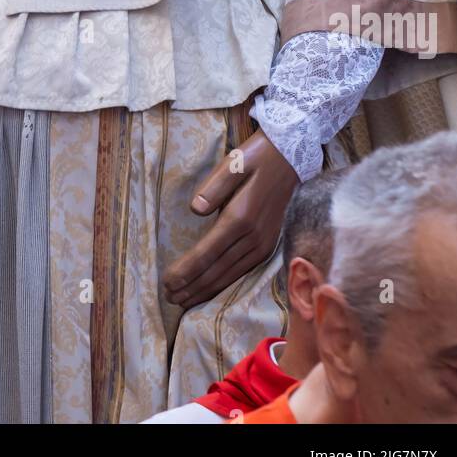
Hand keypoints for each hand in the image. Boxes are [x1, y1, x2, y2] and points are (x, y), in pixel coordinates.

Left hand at [163, 129, 298, 309]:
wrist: (291, 158)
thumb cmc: (257, 157)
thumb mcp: (234, 163)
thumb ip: (213, 187)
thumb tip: (195, 209)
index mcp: (240, 217)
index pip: (206, 253)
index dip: (185, 270)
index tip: (166, 281)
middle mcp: (253, 237)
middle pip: (216, 271)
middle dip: (190, 287)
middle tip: (167, 297)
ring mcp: (263, 244)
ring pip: (228, 276)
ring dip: (204, 290)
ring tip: (183, 299)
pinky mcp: (268, 246)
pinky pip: (241, 272)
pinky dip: (223, 284)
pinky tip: (210, 289)